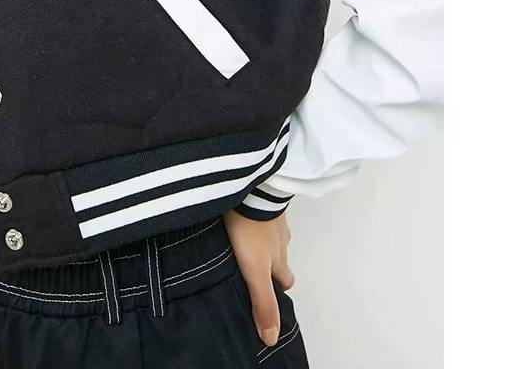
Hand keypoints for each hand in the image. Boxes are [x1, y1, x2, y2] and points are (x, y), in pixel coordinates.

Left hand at [222, 209, 294, 347]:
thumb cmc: (252, 230)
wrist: (251, 186)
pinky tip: (238, 220)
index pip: (287, 280)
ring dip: (259, 241)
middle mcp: (280, 238)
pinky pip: (259, 214)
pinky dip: (252, 220)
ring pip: (269, 235)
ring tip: (240, 244)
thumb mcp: (255, 270)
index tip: (268, 294)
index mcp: (280, 256)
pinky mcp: (260, 198)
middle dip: (269, 264)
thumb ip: (263, 301)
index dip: (279, 288)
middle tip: (250, 269)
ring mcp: (272, 216)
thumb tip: (271, 338)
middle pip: (279, 256)